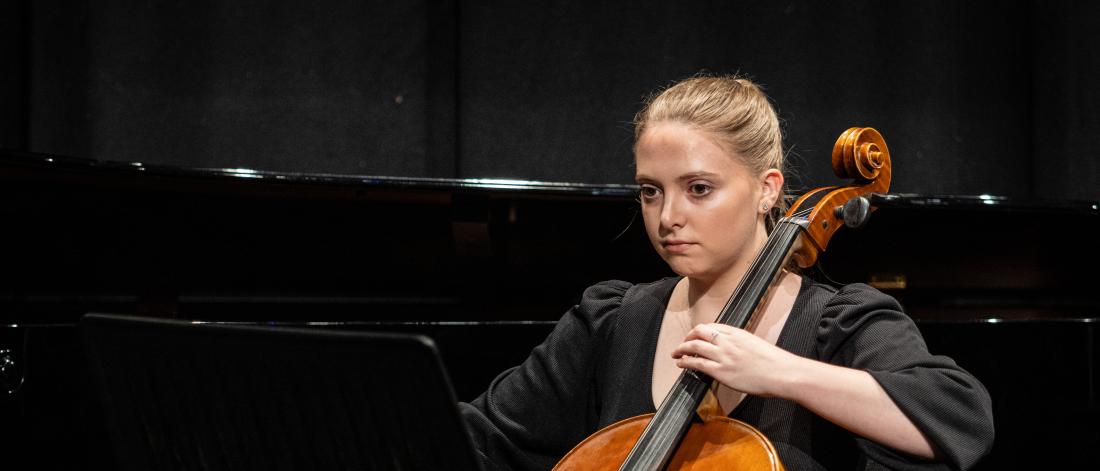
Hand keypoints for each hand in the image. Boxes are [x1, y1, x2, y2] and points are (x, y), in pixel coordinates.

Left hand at [671, 323, 799, 396]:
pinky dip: (686, 362)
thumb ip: (742, 344)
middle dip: (688, 337)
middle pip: (700, 332)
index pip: (712, 326)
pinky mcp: (721, 371)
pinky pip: (697, 364)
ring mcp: (724, 356)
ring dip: (681, 348)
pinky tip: (681, 363)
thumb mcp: (757, 344)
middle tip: (682, 343)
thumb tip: (733, 350)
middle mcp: (728, 341)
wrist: (783, 373)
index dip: (700, 331)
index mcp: (738, 333)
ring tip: (676, 353)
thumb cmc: (775, 363)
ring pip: (695, 346)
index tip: (695, 336)